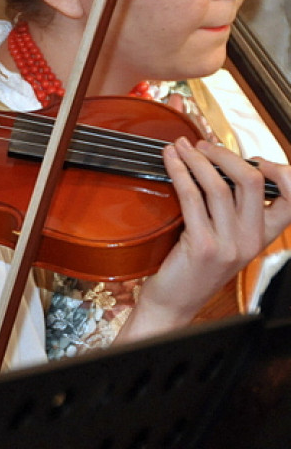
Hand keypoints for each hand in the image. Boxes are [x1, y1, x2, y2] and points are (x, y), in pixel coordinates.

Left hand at [118, 137, 290, 341]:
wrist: (174, 304)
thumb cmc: (192, 268)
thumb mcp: (223, 239)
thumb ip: (231, 211)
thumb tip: (221, 166)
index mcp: (262, 237)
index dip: (281, 172)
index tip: (255, 157)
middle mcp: (252, 240)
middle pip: (251, 181)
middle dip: (225, 154)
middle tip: (202, 144)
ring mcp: (230, 245)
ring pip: (219, 185)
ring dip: (197, 159)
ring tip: (181, 146)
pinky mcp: (204, 246)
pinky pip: (192, 197)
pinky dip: (179, 172)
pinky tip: (170, 161)